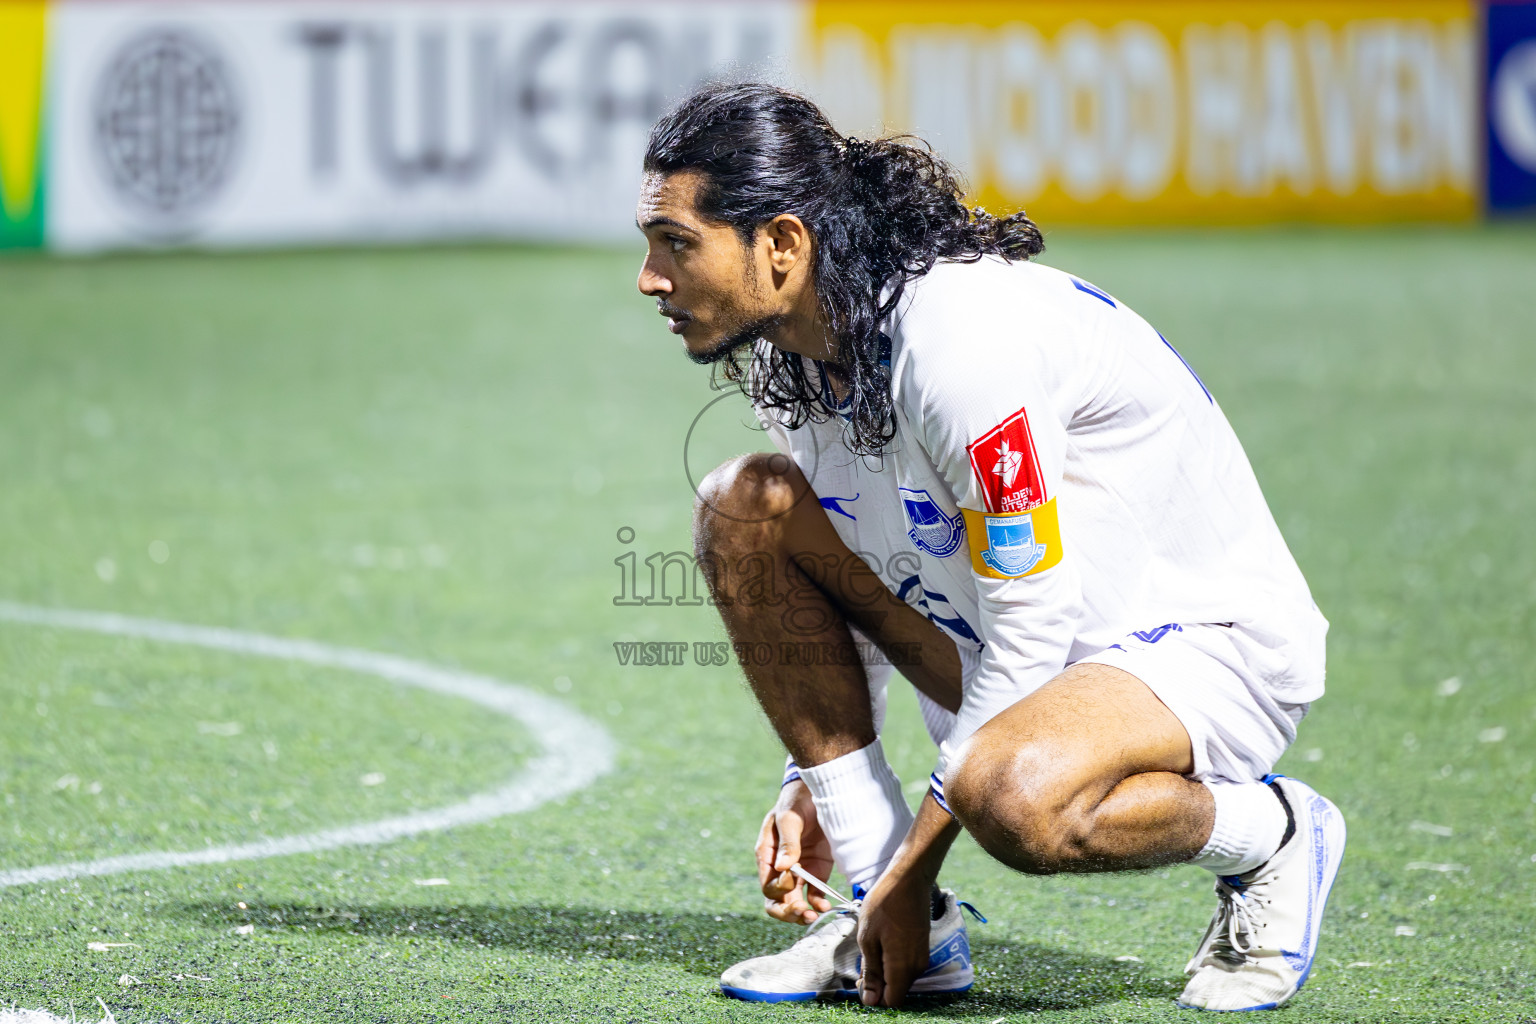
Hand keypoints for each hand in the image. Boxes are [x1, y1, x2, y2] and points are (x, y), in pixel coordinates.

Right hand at [755, 780, 833, 923]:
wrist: (820, 789)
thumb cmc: (797, 800)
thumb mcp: (790, 817)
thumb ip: (787, 842)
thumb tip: (782, 869)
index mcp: (767, 855)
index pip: (768, 885)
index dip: (780, 888)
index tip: (794, 877)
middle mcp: (781, 867)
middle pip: (777, 901)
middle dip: (788, 911)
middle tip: (803, 914)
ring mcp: (800, 871)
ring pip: (794, 902)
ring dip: (802, 913)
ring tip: (814, 916)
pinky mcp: (817, 870)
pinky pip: (814, 895)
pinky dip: (818, 903)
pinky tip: (825, 905)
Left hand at [856, 861, 935, 1006]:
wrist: (909, 879)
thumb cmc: (884, 904)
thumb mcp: (868, 938)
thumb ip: (870, 972)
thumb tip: (870, 1000)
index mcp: (902, 968)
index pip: (891, 1002)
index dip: (874, 996)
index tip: (861, 977)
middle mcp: (916, 967)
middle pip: (896, 991)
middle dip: (878, 983)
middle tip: (864, 958)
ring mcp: (922, 957)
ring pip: (901, 978)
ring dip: (885, 970)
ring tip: (873, 945)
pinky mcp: (922, 948)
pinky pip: (906, 966)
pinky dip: (893, 961)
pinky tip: (884, 940)